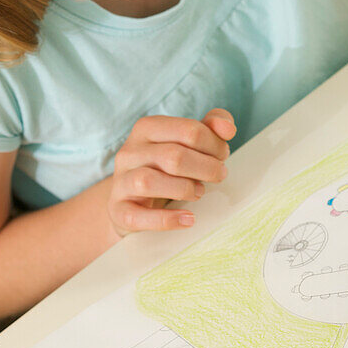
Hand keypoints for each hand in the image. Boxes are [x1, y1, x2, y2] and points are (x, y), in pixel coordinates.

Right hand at [108, 108, 235, 234]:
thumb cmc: (167, 166)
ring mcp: (121, 182)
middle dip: (206, 168)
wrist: (132, 198)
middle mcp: (129, 152)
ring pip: (150, 182)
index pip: (189, 131)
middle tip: (219, 175)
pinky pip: (138, 216)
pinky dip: (167, 219)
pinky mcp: (119, 210)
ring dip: (184, 189)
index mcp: (147, 128)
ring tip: (199, 192)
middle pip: (174, 156)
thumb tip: (228, 129)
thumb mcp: (187, 142)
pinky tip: (189, 219)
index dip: (215, 145)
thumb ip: (210, 127)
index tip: (222, 156)